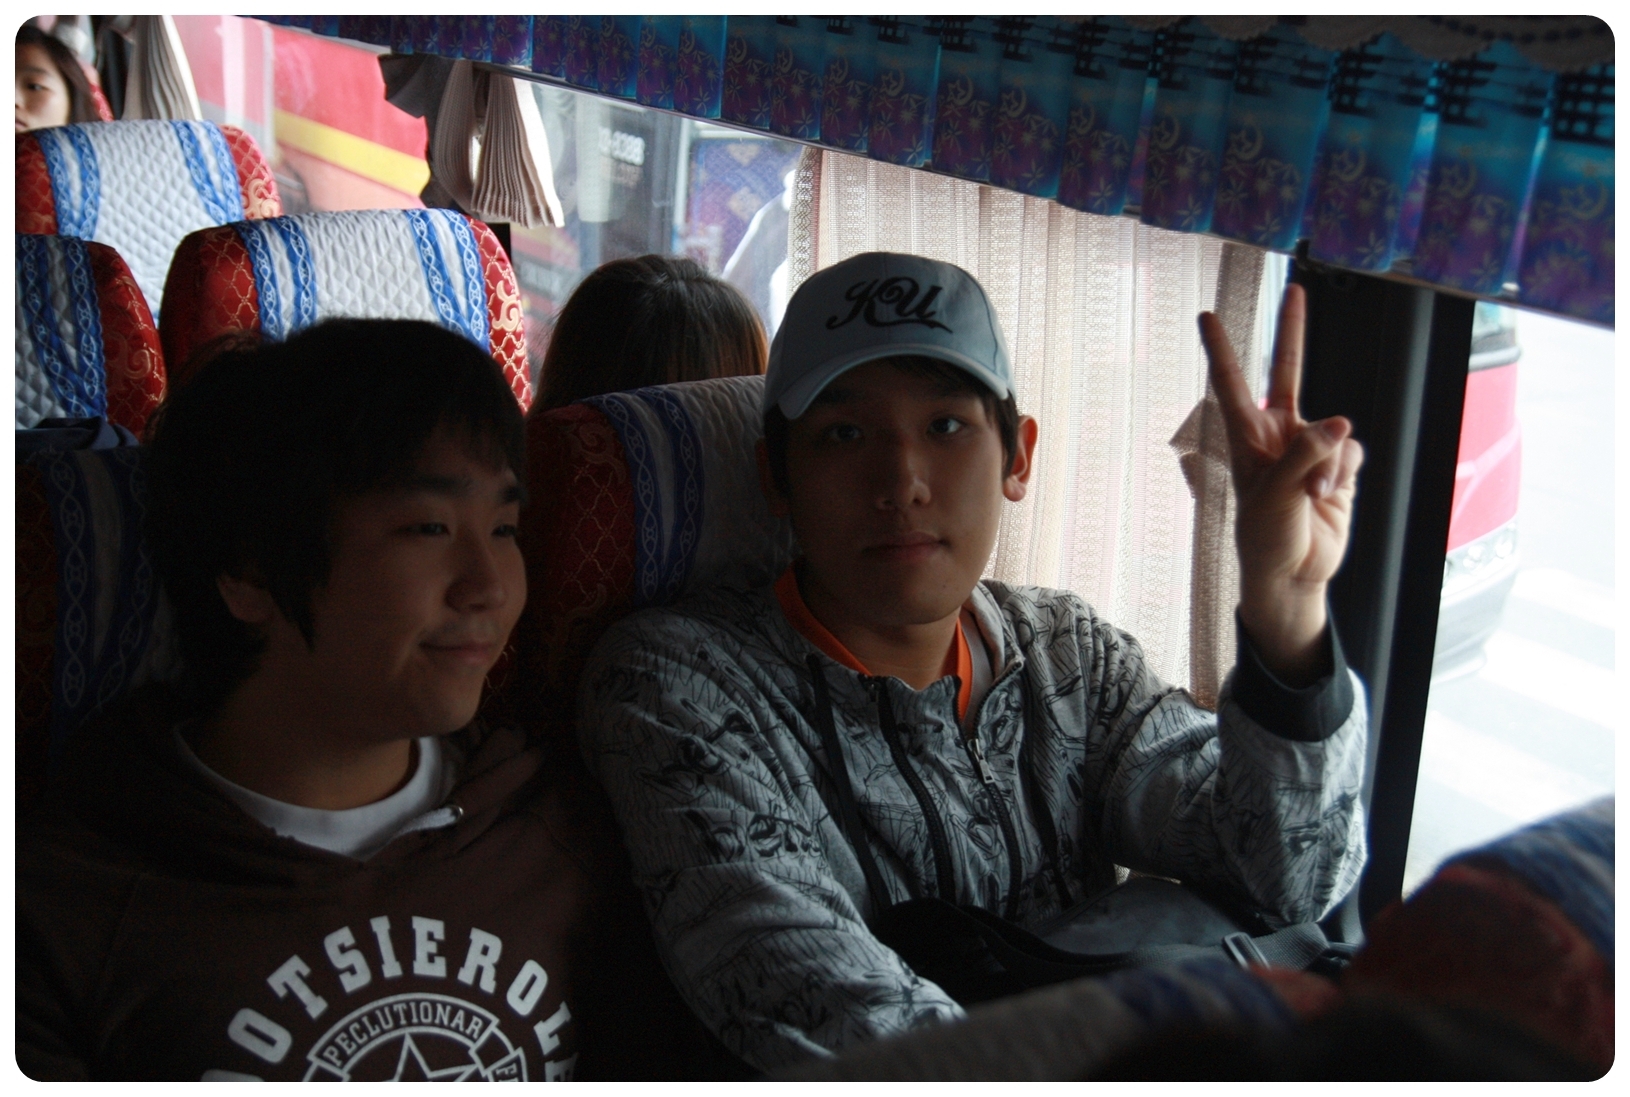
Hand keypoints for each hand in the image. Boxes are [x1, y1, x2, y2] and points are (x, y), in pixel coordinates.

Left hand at [1200, 283, 1363, 683]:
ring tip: (1314, 495)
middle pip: (1288, 372)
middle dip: (1293, 332)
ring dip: (1330, 462)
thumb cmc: (1266, 535)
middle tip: (1297, 288)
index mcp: (1246, 437)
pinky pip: (1352, 451)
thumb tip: (1340, 422)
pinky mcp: (1337, 465)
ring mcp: (1309, 448)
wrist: (1294, 572)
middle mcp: (1277, 434)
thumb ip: (1305, 454)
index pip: (1231, 383)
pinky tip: (1330, 495)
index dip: (1220, 349)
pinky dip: (1345, 473)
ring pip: (1334, 428)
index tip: (1206, 316)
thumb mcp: (1275, 493)